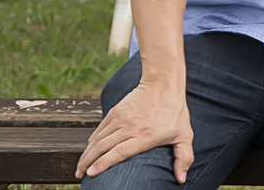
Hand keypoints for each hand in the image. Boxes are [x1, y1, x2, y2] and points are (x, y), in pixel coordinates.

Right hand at [76, 79, 193, 180]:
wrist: (164, 83)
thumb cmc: (175, 111)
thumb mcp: (184, 135)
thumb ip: (183, 157)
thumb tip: (181, 179)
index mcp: (145, 136)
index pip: (118, 152)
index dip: (102, 164)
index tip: (90, 174)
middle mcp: (130, 128)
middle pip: (102, 148)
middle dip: (87, 163)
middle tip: (79, 175)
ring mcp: (121, 119)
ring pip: (97, 139)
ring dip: (86, 154)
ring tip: (80, 167)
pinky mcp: (115, 111)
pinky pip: (99, 129)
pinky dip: (91, 141)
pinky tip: (88, 150)